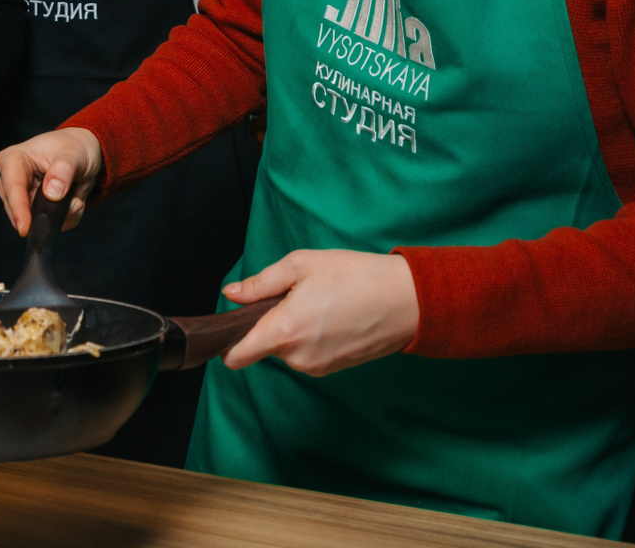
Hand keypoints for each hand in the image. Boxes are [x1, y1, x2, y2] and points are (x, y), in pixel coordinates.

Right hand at [0, 128, 103, 235]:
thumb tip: (52, 194)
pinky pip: (47, 224)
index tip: (25, 228)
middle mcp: (11, 180)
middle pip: (17, 209)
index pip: (12, 187)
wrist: (84, 152)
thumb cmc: (74, 146)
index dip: (18, 208)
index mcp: (13, 159)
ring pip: (33, 221)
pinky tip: (73, 202)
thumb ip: (63, 171)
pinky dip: (65, 218)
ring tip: (76, 198)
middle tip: (73, 205)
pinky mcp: (32, 210)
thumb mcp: (74, 154)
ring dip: (60, 215)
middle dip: (45, 214)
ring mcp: (21, 197)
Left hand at [219, 249, 419, 375]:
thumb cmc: (355, 276)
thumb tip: (232, 294)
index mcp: (284, 330)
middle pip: (264, 345)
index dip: (227, 343)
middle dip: (271, 322)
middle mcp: (298, 357)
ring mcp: (317, 367)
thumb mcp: (301, 265)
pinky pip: (307, 354)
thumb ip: (260, 283)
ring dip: (293, 329)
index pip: (237, 356)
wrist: (407, 301)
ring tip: (321, 303)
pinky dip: (311, 337)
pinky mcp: (334, 369)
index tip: (229, 328)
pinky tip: (333, 316)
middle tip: (297, 295)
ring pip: (287, 349)